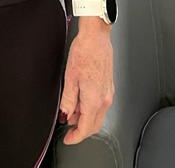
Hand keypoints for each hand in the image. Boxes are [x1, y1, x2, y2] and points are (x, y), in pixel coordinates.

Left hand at [58, 25, 113, 144]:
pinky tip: (81, 101)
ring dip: (85, 119)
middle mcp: (105, 99)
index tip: (67, 139)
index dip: (75, 137)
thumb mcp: (70, 77)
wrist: (96, 36)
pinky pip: (101, 105)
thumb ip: (68, 100)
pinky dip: (91, 109)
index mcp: (94, 100)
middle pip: (94, 125)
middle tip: (68, 130)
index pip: (86, 128)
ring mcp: (108, 92)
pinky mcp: (109, 86)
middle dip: (81, 130)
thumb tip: (65, 115)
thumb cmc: (84, 52)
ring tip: (71, 112)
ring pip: (98, 115)